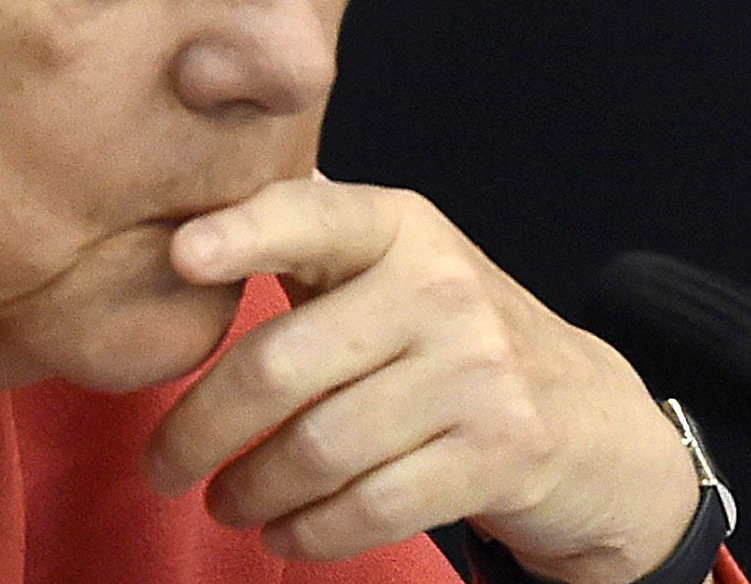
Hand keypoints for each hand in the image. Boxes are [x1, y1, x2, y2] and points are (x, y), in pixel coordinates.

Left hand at [142, 179, 700, 583]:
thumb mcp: (395, 262)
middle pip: (282, 365)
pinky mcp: (498, 452)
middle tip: (160, 466)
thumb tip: (186, 216)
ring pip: (317, 449)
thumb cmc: (451, 335)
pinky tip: (284, 534)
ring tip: (224, 502)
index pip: (311, 216)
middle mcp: (440, 287)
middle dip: (199, 429)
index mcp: (400, 226)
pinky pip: (370, 507)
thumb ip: (308, 235)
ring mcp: (476, 370)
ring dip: (250, 492)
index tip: (181, 255)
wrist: (590, 417)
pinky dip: (309, 534)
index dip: (244, 232)